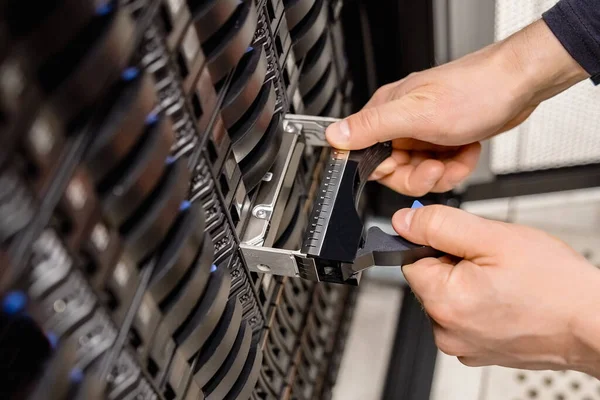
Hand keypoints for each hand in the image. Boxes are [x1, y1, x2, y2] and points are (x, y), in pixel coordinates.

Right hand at [325, 20, 587, 196]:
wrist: (519, 84)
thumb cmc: (474, 90)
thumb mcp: (416, 114)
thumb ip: (372, 127)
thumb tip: (335, 136)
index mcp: (387, 112)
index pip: (368, 156)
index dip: (387, 170)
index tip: (406, 166)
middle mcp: (402, 122)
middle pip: (396, 171)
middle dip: (420, 176)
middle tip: (437, 166)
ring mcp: (424, 131)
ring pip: (420, 173)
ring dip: (443, 172)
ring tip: (456, 156)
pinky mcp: (444, 138)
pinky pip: (441, 167)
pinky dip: (457, 165)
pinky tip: (467, 150)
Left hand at [393, 205, 599, 374]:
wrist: (594, 323)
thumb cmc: (554, 284)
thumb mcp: (492, 237)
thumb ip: (439, 225)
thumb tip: (402, 222)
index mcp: (443, 302)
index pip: (410, 258)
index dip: (437, 243)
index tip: (464, 243)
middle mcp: (446, 331)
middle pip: (429, 279)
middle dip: (454, 263)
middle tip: (493, 262)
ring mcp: (463, 346)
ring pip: (448, 297)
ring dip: (468, 284)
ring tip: (504, 282)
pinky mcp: (478, 352)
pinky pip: (464, 317)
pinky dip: (480, 305)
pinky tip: (506, 300)